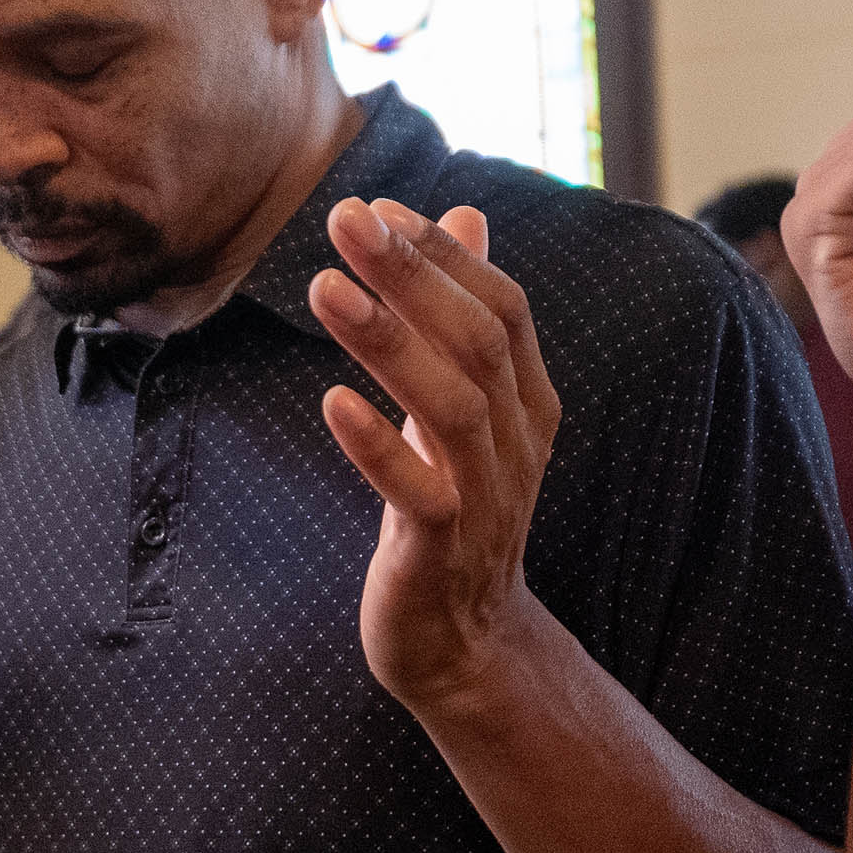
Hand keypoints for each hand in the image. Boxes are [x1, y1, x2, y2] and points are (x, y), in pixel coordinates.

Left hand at [311, 200, 565, 720]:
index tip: (379, 207)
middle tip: (344, 220)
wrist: (465, 645)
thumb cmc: (453, 511)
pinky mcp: (443, 550)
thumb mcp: (462, 407)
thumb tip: (464, 216)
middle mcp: (517, 442)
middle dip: (412, 274)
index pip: (503, 307)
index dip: (443, 254)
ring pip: (452, 405)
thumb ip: (462, 316)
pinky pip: (419, 492)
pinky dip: (377, 446)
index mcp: (528, 402)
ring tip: (324, 287)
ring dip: (388, 342)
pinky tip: (333, 403)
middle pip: (478, 340)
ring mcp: (486, 496)